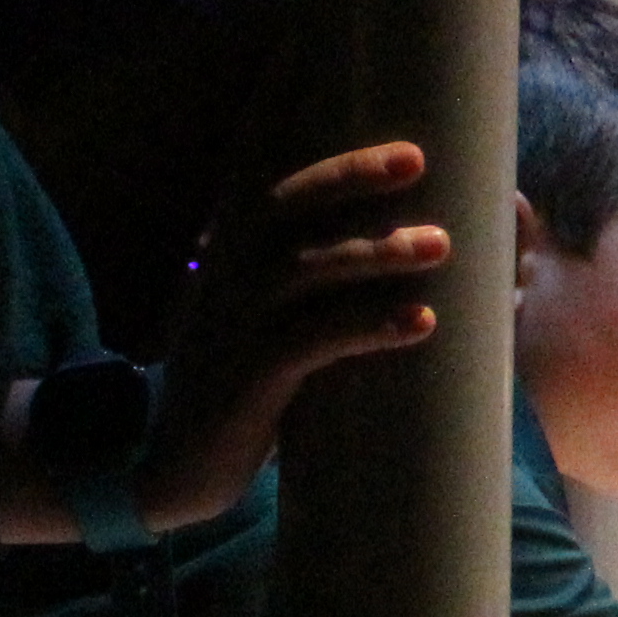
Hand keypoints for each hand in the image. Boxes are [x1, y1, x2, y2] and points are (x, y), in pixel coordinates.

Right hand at [139, 141, 453, 527]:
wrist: (178, 466)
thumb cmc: (245, 388)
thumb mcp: (267, 324)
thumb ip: (312, 292)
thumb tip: (404, 263)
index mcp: (236, 258)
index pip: (284, 192)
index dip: (340, 166)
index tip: (407, 150)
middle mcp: (231, 279)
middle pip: (290, 210)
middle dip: (351, 178)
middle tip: (416, 160)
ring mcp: (239, 325)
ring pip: (307, 269)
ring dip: (374, 251)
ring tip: (439, 243)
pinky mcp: (252, 377)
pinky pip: (315, 340)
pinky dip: (369, 326)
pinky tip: (422, 321)